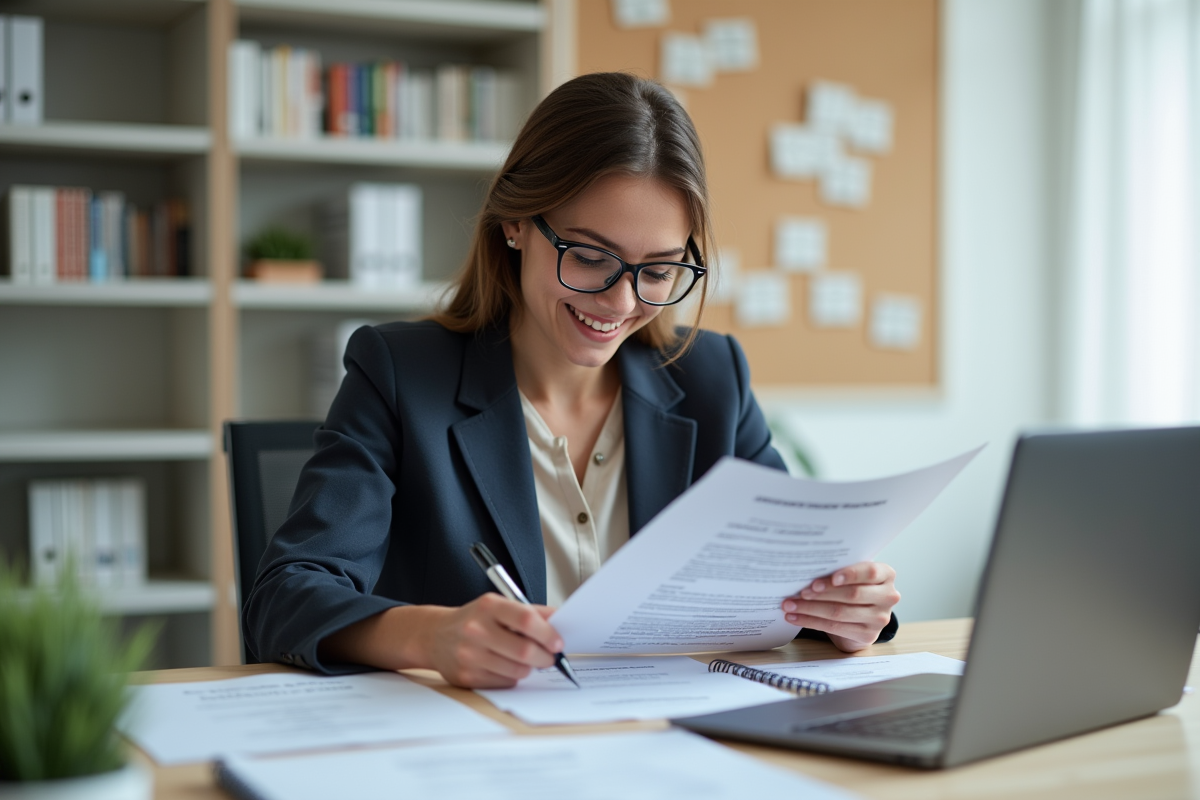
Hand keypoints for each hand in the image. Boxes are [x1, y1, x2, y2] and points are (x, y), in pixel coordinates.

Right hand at [422, 593, 563, 687]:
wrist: (434, 636)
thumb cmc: (474, 619)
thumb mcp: (498, 606)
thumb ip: (529, 612)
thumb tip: (560, 621)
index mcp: (488, 606)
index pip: (526, 620)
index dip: (547, 633)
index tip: (558, 642)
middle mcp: (476, 630)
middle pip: (525, 650)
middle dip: (545, 657)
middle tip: (549, 657)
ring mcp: (469, 655)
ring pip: (517, 671)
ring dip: (529, 668)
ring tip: (524, 659)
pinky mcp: (467, 677)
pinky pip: (505, 683)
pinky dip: (512, 677)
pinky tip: (505, 666)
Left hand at [781, 562, 899, 652]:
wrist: (863, 616)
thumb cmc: (853, 586)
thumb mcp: (853, 575)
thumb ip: (839, 571)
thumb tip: (805, 569)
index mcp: (887, 575)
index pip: (870, 572)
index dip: (849, 574)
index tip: (827, 576)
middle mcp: (888, 596)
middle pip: (852, 594)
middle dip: (822, 593)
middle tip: (800, 591)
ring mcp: (880, 618)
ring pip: (840, 612)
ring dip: (811, 609)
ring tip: (790, 605)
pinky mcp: (868, 635)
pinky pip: (835, 627)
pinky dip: (811, 622)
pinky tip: (795, 617)